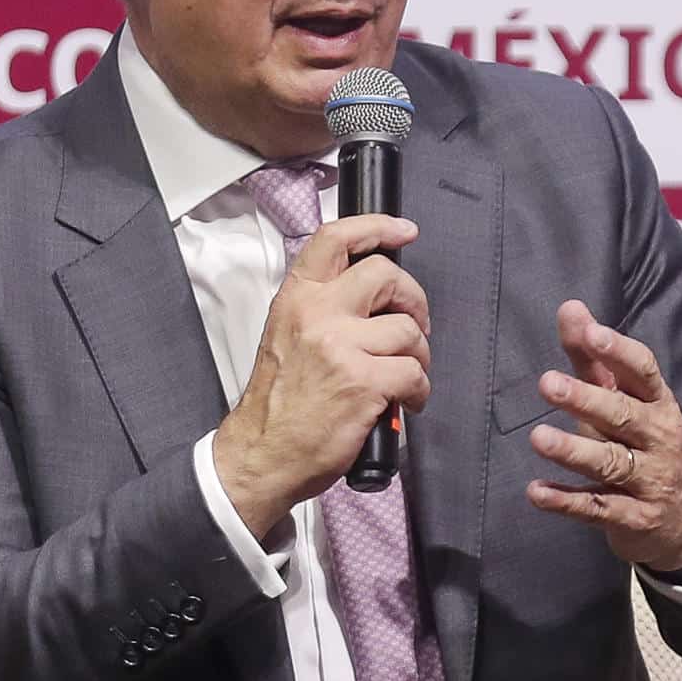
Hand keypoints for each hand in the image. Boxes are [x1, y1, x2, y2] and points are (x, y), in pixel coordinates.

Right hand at [214, 214, 429, 538]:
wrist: (263, 454)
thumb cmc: (279, 401)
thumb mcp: (288, 334)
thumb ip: (324, 306)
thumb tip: (375, 295)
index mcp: (297, 298)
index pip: (336, 239)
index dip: (377, 226)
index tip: (403, 231)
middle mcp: (317, 314)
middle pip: (386, 275)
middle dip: (413, 298)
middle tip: (414, 321)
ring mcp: (341, 346)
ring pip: (408, 330)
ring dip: (418, 356)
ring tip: (403, 375)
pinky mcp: (363, 382)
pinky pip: (414, 373)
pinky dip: (419, 390)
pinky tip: (404, 402)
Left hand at [525, 300, 681, 571]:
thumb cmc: (643, 442)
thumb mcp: (625, 400)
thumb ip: (592, 358)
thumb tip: (569, 307)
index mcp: (658, 403)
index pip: (643, 372)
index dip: (619, 352)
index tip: (591, 334)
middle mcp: (658, 438)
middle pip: (623, 416)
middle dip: (586, 399)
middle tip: (547, 383)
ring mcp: (649, 480)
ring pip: (611, 463)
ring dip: (573, 451)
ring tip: (538, 438)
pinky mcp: (634, 518)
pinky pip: (598, 508)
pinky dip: (566, 502)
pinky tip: (536, 492)